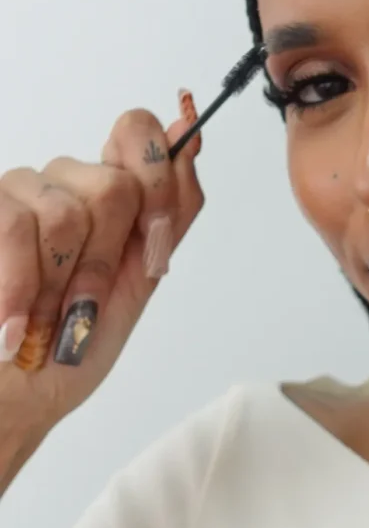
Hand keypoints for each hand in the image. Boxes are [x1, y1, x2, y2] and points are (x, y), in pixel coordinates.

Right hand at [0, 93, 202, 437]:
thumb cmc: (74, 345)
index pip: (138, 130)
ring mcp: (16, 193)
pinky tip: (13, 326)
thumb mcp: (139, 280)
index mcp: (107, 194)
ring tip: (42, 322)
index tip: (151, 243)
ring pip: (67, 214)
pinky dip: (21, 288)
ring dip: (61, 286)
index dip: (156, 182)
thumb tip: (192, 133)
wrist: (14, 396)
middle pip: (115, 186)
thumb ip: (171, 210)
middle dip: (105, 262)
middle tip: (82, 307)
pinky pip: (16, 225)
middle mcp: (62, 182)